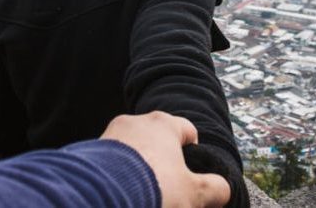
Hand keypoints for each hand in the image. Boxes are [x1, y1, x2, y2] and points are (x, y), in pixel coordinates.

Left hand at [101, 111, 230, 207]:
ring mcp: (113, 133)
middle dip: (164, 161)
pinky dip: (119, 172)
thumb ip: (214, 188)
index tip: (191, 170)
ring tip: (141, 191)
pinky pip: (113, 159)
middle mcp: (137, 121)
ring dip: (140, 166)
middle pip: (158, 139)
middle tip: (167, 187)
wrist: (102, 194)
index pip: (187, 130)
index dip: (194, 151)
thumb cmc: (154, 188)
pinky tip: (122, 191)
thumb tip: (222, 188)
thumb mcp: (193, 193)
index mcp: (164, 124)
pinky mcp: (93, 148)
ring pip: (134, 148)